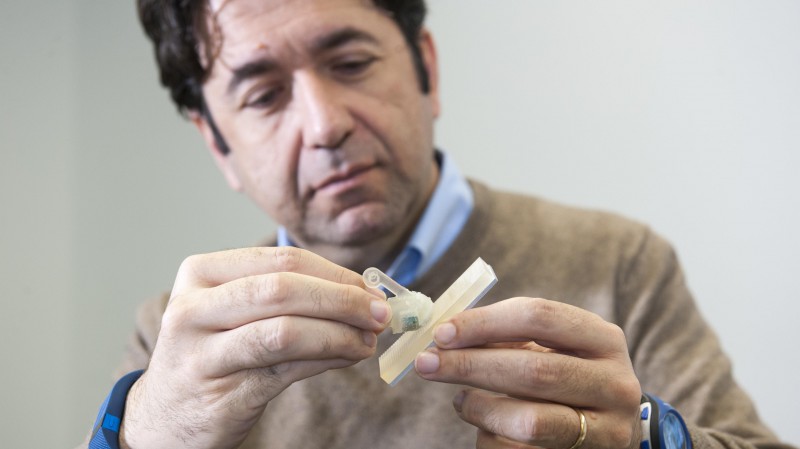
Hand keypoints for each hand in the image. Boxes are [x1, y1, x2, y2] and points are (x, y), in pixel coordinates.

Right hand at [120, 247, 390, 448]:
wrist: (167, 415)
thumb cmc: (214, 354)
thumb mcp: (237, 312)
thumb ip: (289, 296)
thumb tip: (363, 294)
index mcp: (201, 272)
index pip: (282, 260)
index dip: (335, 273)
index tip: (372, 289)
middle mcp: (193, 307)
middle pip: (284, 289)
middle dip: (343, 300)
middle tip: (380, 313)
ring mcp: (201, 352)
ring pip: (285, 331)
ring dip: (340, 334)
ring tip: (367, 340)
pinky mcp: (219, 392)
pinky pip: (285, 370)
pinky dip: (326, 360)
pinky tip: (347, 357)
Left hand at [414, 297, 641, 448]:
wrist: (612, 431)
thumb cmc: (570, 379)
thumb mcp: (553, 350)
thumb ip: (508, 339)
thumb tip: (447, 336)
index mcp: (603, 339)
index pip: (539, 317)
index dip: (484, 323)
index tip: (443, 333)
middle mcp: (615, 384)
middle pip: (532, 370)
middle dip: (470, 365)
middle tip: (427, 364)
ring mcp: (607, 429)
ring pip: (528, 421)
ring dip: (480, 408)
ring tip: (460, 400)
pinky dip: (491, 436)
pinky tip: (485, 426)